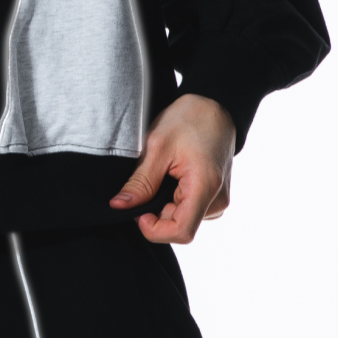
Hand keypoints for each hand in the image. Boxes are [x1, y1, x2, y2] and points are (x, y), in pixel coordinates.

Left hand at [110, 94, 236, 244]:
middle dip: (156, 211)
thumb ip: (140, 182)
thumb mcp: (158, 147)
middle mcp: (218, 200)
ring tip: (163, 173)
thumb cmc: (190, 119)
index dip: (154, 229)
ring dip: (164, 204)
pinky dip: (173, 199)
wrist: (216, 105)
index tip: (138, 210)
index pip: (181, 232)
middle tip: (147, 180)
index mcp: (205, 188)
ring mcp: (218, 200)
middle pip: (179, 226)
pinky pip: (189, 209)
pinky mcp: (215, 196)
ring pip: (182, 218)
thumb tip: (119, 206)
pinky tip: (172, 176)